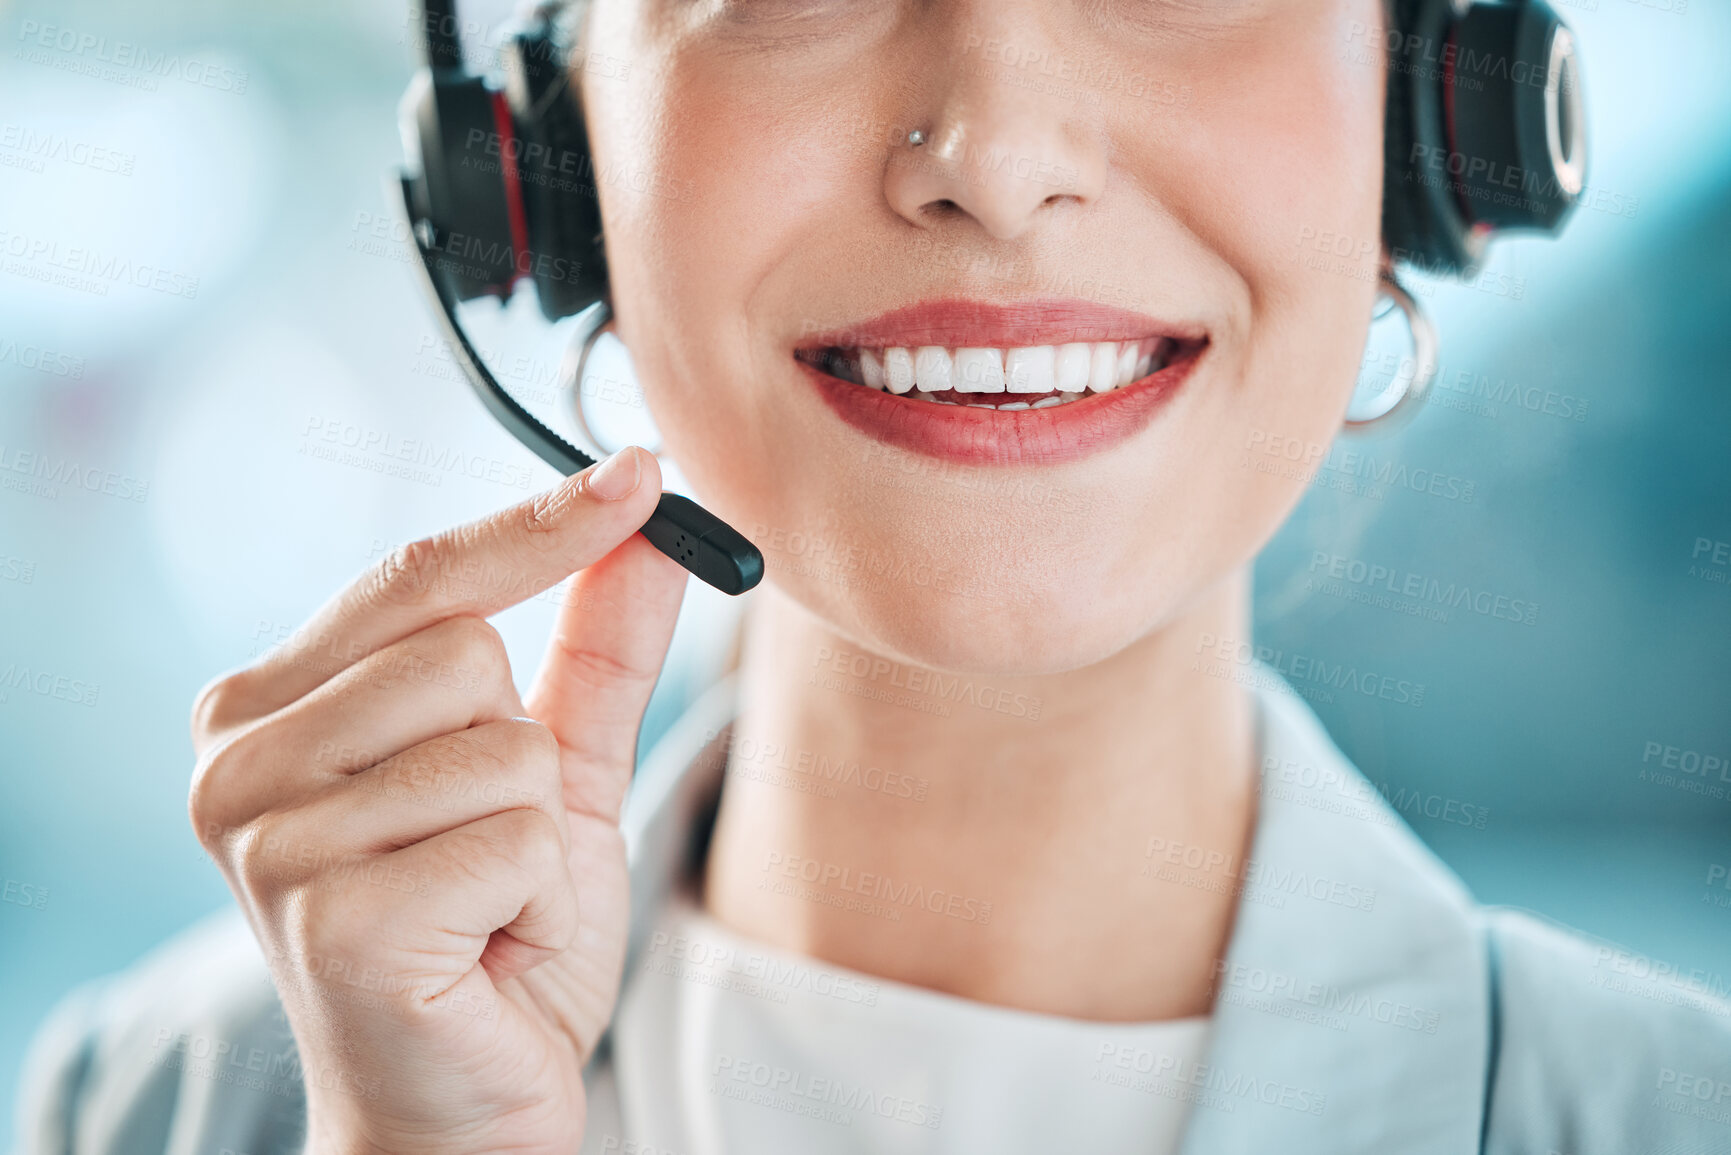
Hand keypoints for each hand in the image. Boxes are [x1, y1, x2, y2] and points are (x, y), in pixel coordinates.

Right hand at [188, 447, 686, 1153]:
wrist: (467, 1103)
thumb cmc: (495, 935)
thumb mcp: (557, 773)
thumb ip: (593, 649)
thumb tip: (649, 522)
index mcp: (271, 706)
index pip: (419, 576)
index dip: (538, 527)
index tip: (643, 472)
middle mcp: (238, 761)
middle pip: (467, 651)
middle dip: (525, 751)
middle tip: (482, 845)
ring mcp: (272, 841)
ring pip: (505, 743)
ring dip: (536, 830)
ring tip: (483, 899)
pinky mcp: (332, 920)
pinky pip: (517, 835)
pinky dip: (537, 897)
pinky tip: (483, 948)